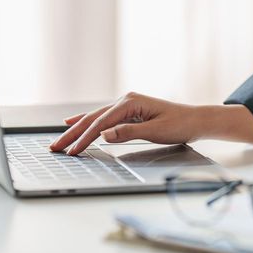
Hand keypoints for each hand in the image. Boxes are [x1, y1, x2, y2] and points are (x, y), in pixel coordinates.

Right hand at [49, 92, 252, 154]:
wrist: (196, 120)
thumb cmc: (180, 125)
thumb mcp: (155, 131)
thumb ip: (128, 132)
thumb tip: (104, 134)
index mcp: (130, 102)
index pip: (101, 123)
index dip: (84, 138)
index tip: (72, 151)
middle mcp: (125, 100)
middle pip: (93, 118)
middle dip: (72, 134)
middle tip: (55, 147)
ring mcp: (126, 104)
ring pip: (95, 117)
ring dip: (76, 129)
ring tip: (59, 139)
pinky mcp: (128, 111)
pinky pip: (102, 117)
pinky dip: (87, 122)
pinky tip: (73, 122)